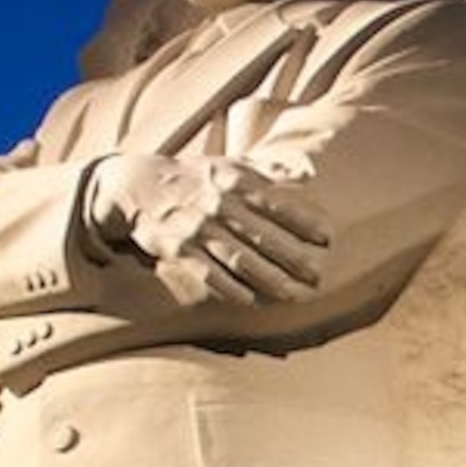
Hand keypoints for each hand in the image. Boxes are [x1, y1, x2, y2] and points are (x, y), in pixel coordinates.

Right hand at [86, 154, 332, 307]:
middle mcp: (217, 203)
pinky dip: (230, 289)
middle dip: (294, 258)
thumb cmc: (193, 176)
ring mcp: (197, 228)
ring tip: (296, 296)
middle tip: (318, 277)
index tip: (329, 238)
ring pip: (240, 259)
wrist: (136, 184)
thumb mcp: (228, 163)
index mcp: (234, 179)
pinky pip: (209, 274)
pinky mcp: (178, 248)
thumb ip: (268, 171)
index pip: (277, 202)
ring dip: (270, 280)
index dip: (305, 221)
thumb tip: (308, 174)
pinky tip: (253, 302)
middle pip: (264, 236)